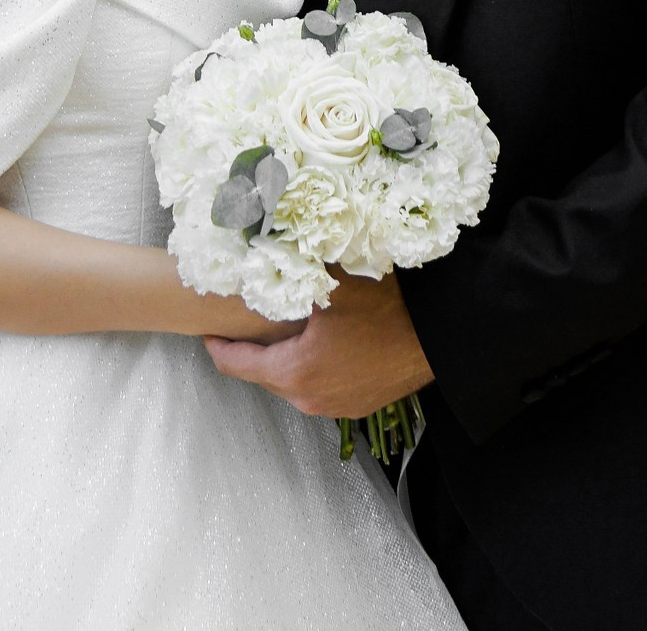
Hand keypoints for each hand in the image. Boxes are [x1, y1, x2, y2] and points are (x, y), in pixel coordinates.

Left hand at [206, 273, 432, 419]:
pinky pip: (319, 388)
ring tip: (286, 330)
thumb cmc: (386, 311)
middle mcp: (308, 399)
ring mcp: (333, 407)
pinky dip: (312, 369)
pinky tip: (322, 345)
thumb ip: (291, 263)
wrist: (440, 341)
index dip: (217, 345)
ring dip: (285, 360)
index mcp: (294, 372)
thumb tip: (257, 239)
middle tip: (246, 323)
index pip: (236, 365)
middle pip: (263, 375)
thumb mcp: (332, 282)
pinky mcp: (356, 407)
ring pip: (292, 383)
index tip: (206, 330)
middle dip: (252, 350)